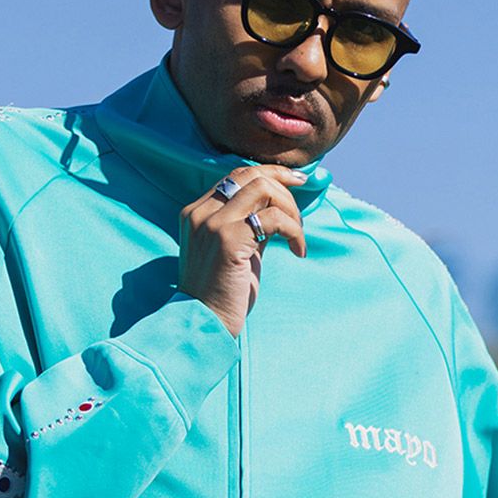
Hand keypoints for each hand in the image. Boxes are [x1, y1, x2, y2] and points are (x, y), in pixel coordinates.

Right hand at [176, 164, 307, 337]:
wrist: (204, 322)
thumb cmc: (222, 293)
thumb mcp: (234, 249)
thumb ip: (249, 224)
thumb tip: (279, 205)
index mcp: (197, 212)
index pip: (236, 175)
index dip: (270, 174)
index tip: (296, 182)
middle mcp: (200, 212)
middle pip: (250, 174)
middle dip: (284, 185)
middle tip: (301, 211)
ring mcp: (211, 224)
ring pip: (263, 188)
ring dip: (290, 208)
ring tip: (297, 235)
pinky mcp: (227, 239)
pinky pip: (273, 218)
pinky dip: (294, 230)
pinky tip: (297, 250)